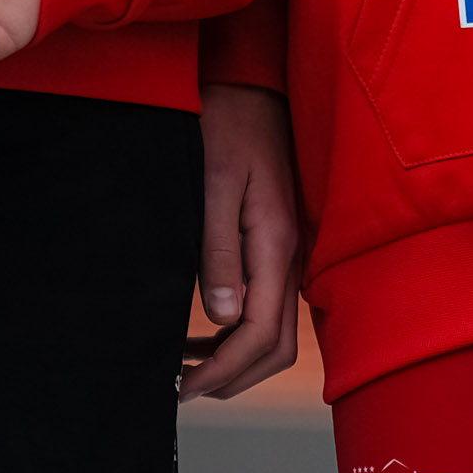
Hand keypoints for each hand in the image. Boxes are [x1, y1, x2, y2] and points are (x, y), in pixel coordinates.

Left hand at [183, 80, 305, 399]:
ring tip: (186, 365)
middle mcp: (291, 258)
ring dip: (234, 359)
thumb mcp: (215, 183)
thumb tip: (221, 318)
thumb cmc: (230, 124)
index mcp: (277, 246)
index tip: (182, 386)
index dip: (221, 371)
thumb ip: (218, 251)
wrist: (252, 84)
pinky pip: (268, 308)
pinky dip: (238, 333)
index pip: (258, 336)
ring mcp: (289, 254)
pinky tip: (205, 329)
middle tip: (181, 387)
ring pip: (274, 333)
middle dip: (231, 378)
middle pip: (274, 348)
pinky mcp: (278, 246)